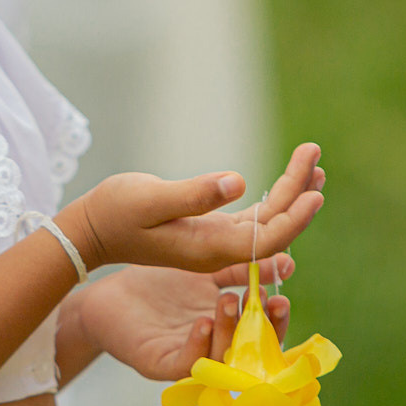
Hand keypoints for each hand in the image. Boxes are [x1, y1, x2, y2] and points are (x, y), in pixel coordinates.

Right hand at [60, 143, 323, 274]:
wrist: (90, 231)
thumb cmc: (114, 212)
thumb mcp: (149, 199)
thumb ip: (193, 195)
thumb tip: (238, 183)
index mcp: (208, 249)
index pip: (265, 239)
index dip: (294, 218)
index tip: (316, 192)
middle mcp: (218, 251)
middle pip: (273, 227)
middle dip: (298, 192)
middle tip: (315, 154)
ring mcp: (215, 243)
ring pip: (265, 222)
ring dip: (290, 193)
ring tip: (313, 163)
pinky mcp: (209, 230)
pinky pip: (252, 219)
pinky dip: (272, 199)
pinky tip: (287, 183)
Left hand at [74, 256, 293, 380]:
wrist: (110, 291)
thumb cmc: (160, 282)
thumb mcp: (205, 270)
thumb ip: (240, 269)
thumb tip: (285, 262)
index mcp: (229, 328)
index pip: (264, 334)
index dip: (277, 321)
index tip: (282, 297)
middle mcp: (213, 349)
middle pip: (250, 353)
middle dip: (263, 331)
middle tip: (269, 304)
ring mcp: (188, 359)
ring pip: (220, 358)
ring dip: (228, 330)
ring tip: (227, 300)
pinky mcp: (160, 365)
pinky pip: (184, 363)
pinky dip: (197, 345)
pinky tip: (201, 322)